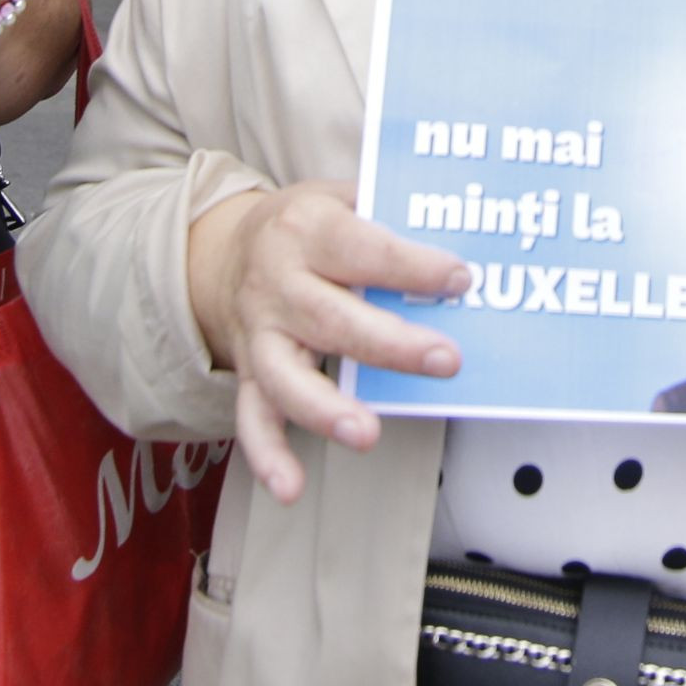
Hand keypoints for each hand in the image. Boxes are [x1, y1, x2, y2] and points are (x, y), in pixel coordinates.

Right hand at [187, 184, 469, 502]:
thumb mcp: (340, 197)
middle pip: (331, 318)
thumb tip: (463, 227)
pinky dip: (268, 455)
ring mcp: (260, 333)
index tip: (459, 280)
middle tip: (446, 361)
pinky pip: (253, 417)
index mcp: (306, 230)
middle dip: (390, 344)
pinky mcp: (249, 371)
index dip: (411, 266)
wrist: (222, 251)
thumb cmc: (306, 226)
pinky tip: (291, 488)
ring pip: (285, 376)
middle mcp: (277, 283)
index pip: (362, 249)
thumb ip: (390, 212)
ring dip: (325, 409)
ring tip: (366, 433)